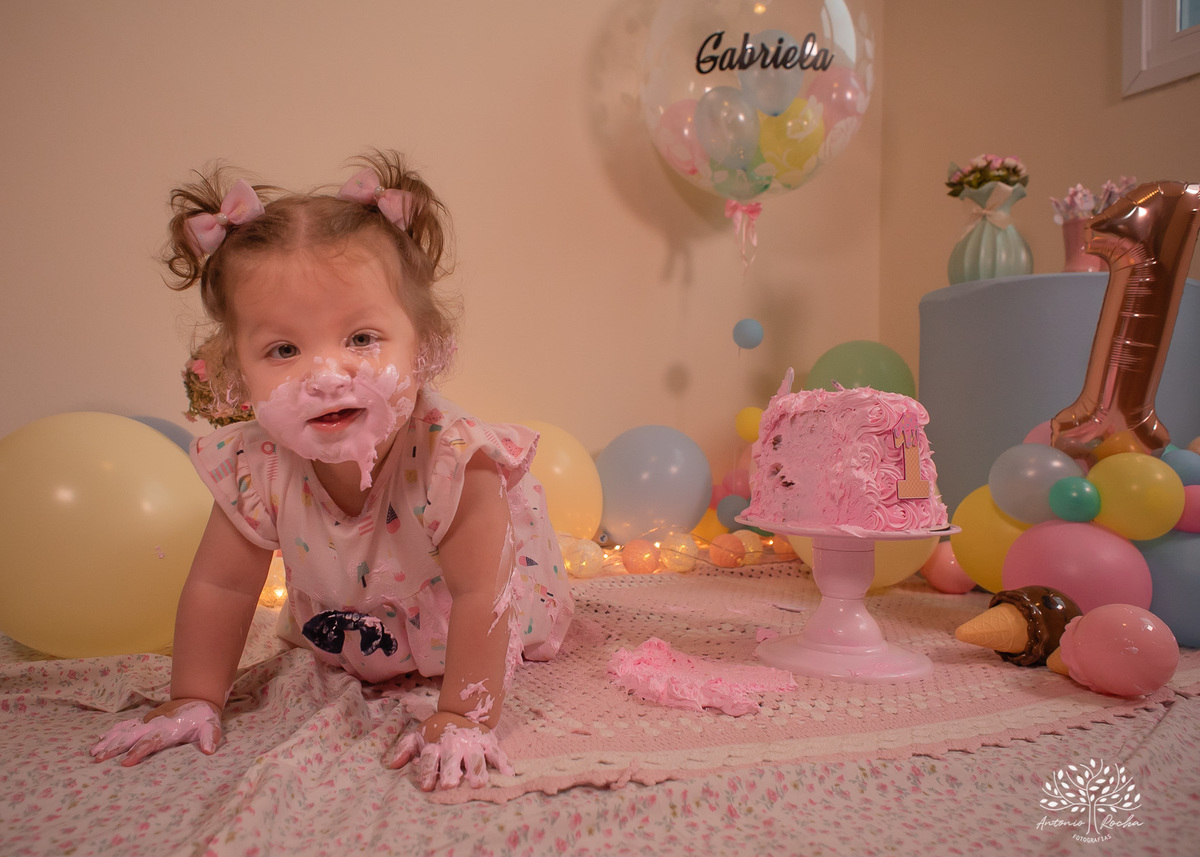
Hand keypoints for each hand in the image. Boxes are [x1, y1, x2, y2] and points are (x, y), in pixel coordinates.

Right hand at [91, 699, 221, 765]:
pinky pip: (126, 727)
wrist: (197, 698)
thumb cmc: (203, 717)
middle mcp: (154, 724)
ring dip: (110, 742)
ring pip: (126, 732)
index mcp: (168, 729)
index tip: (126, 762)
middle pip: (132, 737)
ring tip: (94, 754)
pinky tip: (100, 740)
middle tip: (99, 759)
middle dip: (116, 748)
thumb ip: (210, 737)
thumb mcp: (211, 726)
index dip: (139, 751)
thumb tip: (210, 750)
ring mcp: (148, 721)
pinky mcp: (145, 720)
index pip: (151, 741)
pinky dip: (113, 733)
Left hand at [385, 712, 512, 789]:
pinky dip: (503, 763)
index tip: (426, 787)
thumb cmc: (439, 730)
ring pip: (475, 758)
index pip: (429, 759)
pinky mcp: (489, 742)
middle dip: (450, 771)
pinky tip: (508, 774)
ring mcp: (473, 744)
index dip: (427, 772)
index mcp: (436, 744)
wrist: (464, 710)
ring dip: (476, 770)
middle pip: (451, 759)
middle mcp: (454, 745)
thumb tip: (392, 764)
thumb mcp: (419, 735)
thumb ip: (406, 748)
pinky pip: (497, 753)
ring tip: (478, 783)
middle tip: (449, 784)